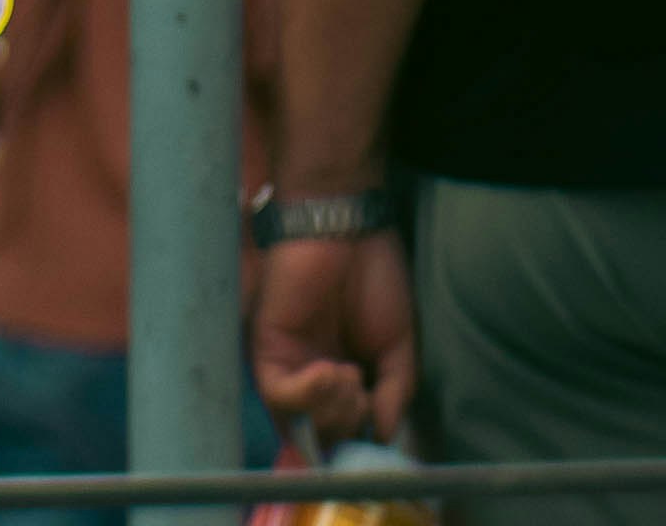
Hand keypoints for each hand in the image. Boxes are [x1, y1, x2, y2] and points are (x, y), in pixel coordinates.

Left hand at [251, 226, 416, 446]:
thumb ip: (394, 393)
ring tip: (350, 375)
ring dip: (329, 412)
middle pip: (322, 437)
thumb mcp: (399, 344)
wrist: (348, 225)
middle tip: (364, 388)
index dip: (359, 440)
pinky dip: (305, 395)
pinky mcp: (267, 349)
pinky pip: (277, 395)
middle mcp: (312, 379)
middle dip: (347, 424)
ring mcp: (288, 366)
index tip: (377, 417)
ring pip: (297, 423)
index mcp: (344, 381)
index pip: (345, 433)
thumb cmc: (376, 275)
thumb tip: (382, 436)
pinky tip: (330, 370)